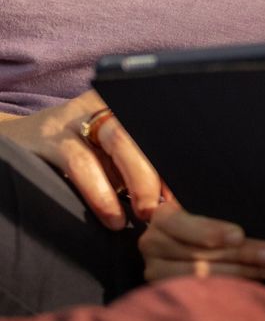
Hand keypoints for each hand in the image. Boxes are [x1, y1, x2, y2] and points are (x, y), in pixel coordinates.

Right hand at [2, 90, 161, 228]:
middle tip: (167, 207)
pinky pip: (82, 161)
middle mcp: (105, 103)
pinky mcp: (51, 137)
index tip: (190, 190)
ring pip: (118, 139)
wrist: (18, 142)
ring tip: (144, 213)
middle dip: (160, 171)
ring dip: (138, 179)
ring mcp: (76, 116)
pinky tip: (112, 216)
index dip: (177, 159)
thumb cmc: (76, 153)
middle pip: (144, 129)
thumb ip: (138, 168)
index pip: (160, 127)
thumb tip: (175, 200)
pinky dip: (101, 192)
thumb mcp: (109, 155)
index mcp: (126, 104)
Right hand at [140, 199, 264, 282]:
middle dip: (240, 255)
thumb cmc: (203, 220)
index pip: (184, 225)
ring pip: (202, 277)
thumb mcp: (205, 206)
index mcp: (162, 217)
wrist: (181, 239)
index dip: (212, 231)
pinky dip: (230, 289)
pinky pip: (200, 294)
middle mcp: (152, 245)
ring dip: (242, 273)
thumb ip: (216, 209)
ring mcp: (156, 272)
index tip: (239, 236)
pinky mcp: (167, 292)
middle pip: (199, 255)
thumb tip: (246, 230)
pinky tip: (253, 286)